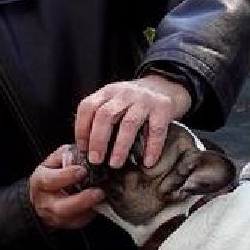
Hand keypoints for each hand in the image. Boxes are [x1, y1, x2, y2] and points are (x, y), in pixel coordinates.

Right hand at [29, 145, 104, 230]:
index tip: (83, 170)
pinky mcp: (69, 224)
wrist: (41, 200)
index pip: (51, 180)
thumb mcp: (52, 162)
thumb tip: (83, 151)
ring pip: (74, 218)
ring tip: (102, 196)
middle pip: (63, 207)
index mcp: (41, 182)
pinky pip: (82, 220)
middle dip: (82, 200)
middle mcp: (47, 202)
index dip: (68, 176)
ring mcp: (57, 217)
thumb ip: (65, 155)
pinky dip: (92, 212)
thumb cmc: (49, 177)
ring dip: (91, 207)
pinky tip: (99, 202)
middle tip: (99, 192)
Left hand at [74, 74, 192, 167]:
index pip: (88, 106)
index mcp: (108, 92)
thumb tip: (87, 148)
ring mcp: (145, 100)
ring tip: (115, 164)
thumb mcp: (115, 100)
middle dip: (98, 140)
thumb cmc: (136, 100)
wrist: (167, 86)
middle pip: (105, 115)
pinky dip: (152, 147)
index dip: (81, 128)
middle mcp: (125, 93)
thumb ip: (101, 116)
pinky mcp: (164, 108)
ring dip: (120, 146)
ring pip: (129, 123)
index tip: (82, 148)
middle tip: (95, 160)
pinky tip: (148, 162)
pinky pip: (156, 130)